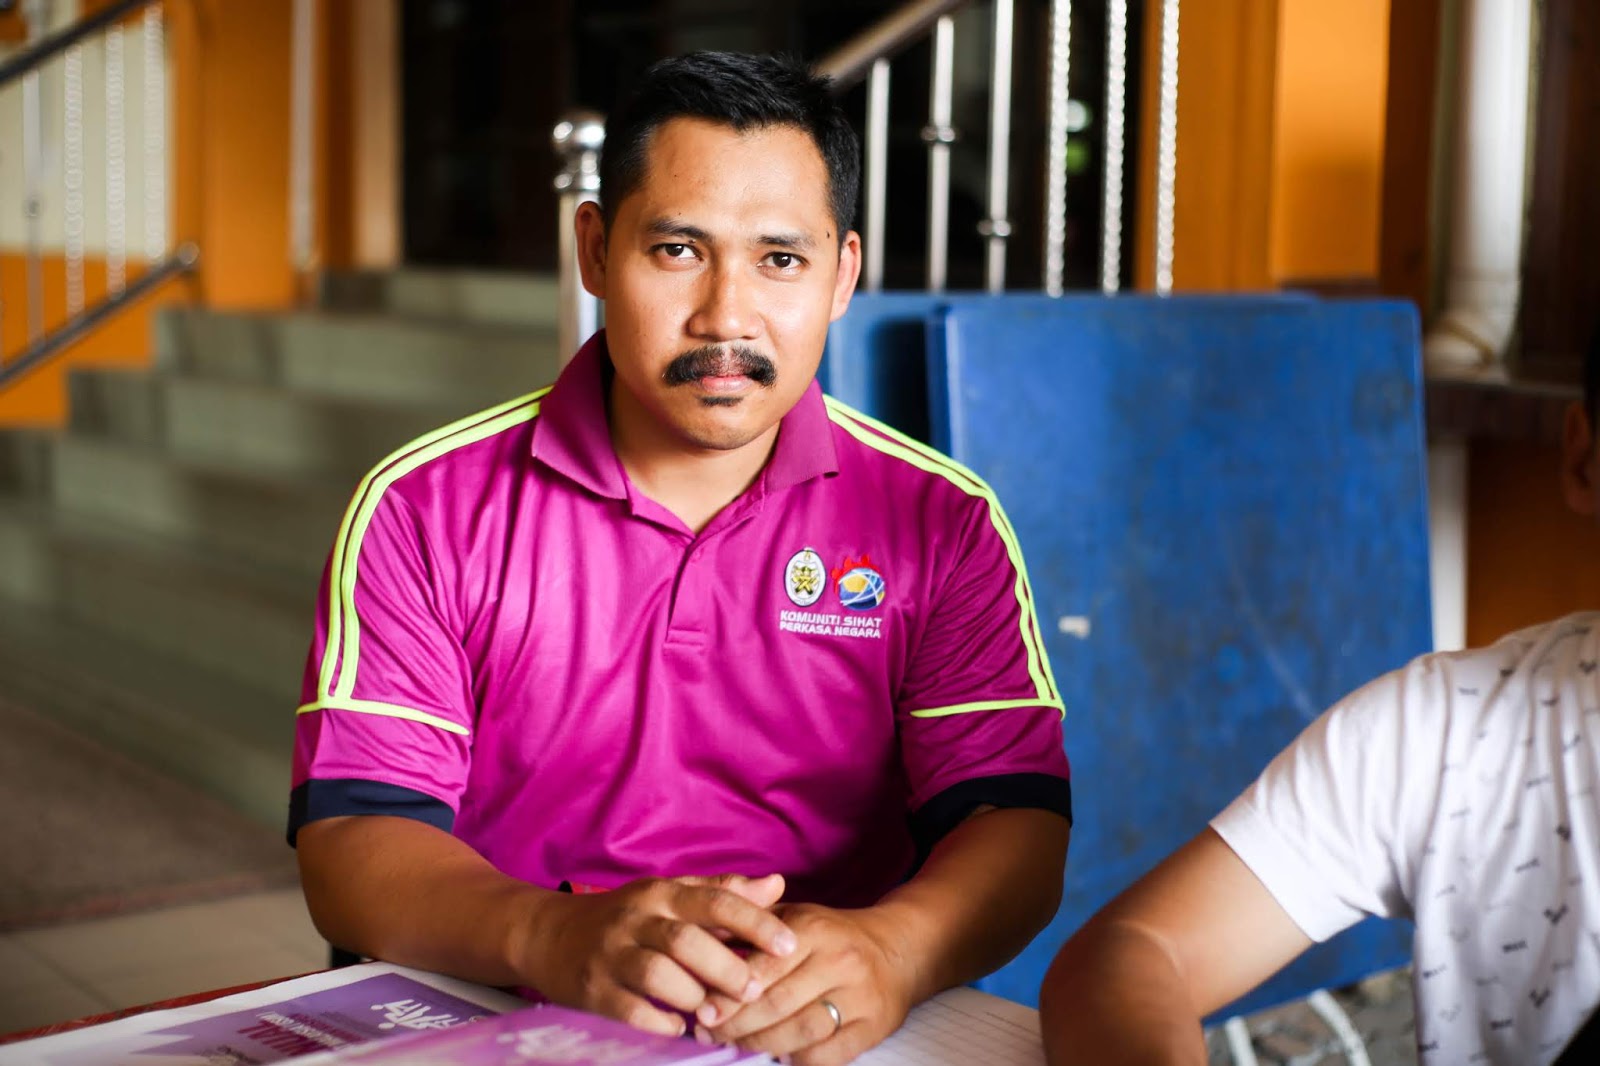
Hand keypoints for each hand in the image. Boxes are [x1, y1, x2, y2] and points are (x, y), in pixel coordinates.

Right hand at [528, 873, 796, 1036]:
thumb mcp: (670, 894)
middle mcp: (636, 918)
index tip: (788, 945)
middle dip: (726, 968)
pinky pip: (632, 1010)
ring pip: (659, 975)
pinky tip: (679, 1027)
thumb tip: (778, 884)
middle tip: (753, 990)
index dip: (755, 922)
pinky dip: (662, 1022)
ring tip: (714, 1011)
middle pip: (687, 941)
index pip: (715, 900)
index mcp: (661, 892)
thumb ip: (724, 892)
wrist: (548, 934)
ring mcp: (611, 955)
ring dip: (694, 997)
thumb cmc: (625, 915)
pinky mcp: (592, 990)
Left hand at [699, 902, 913, 1064]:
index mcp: (814, 929)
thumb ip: (752, 924)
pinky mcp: (874, 1026)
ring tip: (735, 1044)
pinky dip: (799, 1060)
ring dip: (761, 1044)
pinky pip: (828, 1055)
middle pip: (777, 1004)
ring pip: (800, 1032)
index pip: (763, 968)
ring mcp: (860, 996)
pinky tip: (778, 1055)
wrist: (897, 949)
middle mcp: (840, 961)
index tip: (703, 1012)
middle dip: (736, 1024)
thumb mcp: (795, 916)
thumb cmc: (832, 935)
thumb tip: (703, 940)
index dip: (728, 994)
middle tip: (709, 1033)